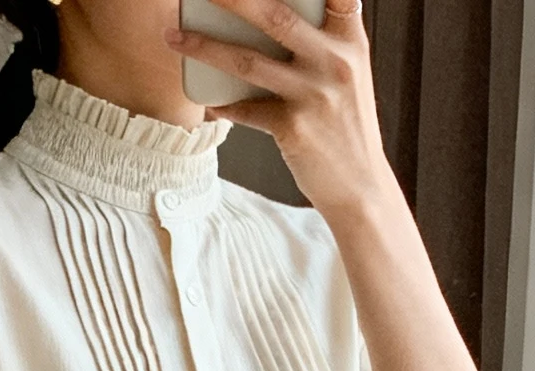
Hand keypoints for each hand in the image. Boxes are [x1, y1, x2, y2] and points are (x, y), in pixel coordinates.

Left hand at [167, 0, 390, 222]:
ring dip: (203, 46)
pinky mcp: (294, 129)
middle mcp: (335, 60)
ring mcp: (314, 95)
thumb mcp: (346, 71)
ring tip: (173, 36)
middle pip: (273, 14)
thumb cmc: (345, 125)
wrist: (361, 188)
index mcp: (350, 38)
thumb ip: (320, 38)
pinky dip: (222, 104)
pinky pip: (245, 110)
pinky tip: (207, 100)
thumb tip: (258, 13)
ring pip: (248, 61)